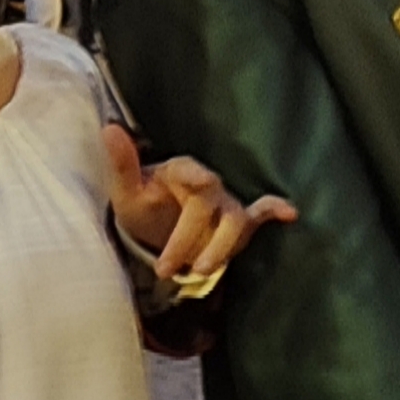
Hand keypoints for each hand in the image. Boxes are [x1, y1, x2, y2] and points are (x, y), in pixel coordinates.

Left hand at [103, 120, 296, 293]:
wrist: (153, 224)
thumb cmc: (141, 204)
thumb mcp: (124, 189)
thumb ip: (121, 162)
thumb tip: (109, 129)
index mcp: (181, 172)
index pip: (193, 175)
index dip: (194, 188)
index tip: (193, 198)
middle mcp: (208, 184)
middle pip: (210, 207)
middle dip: (189, 239)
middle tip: (166, 269)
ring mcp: (225, 203)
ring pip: (235, 222)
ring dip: (222, 247)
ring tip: (201, 271)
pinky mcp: (237, 220)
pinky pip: (260, 212)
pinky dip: (275, 210)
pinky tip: (290, 213)